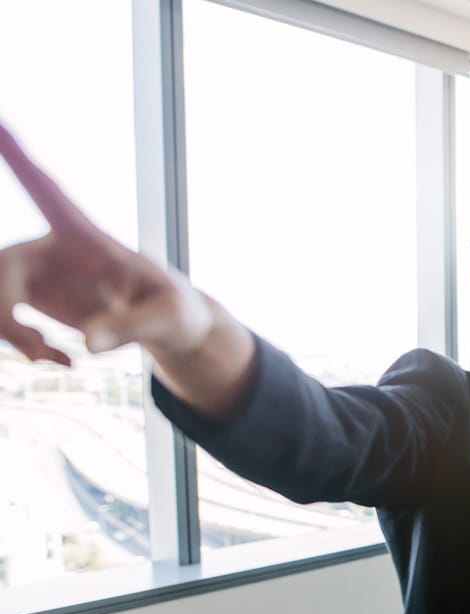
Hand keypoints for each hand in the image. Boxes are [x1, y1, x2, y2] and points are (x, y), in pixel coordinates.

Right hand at [0, 123, 212, 362]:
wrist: (175, 326)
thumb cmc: (178, 311)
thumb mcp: (165, 320)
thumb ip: (128, 329)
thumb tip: (87, 343)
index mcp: (90, 238)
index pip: (50, 194)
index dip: (21, 161)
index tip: (2, 121)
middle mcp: (58, 247)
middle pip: (4, 264)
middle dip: (6, 313)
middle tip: (42, 354)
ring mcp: (45, 271)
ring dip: (14, 333)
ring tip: (57, 359)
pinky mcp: (39, 296)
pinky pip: (7, 316)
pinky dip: (25, 344)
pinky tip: (65, 362)